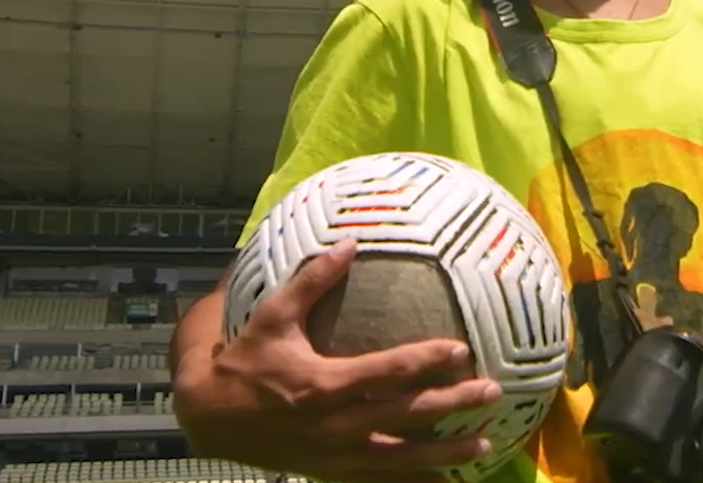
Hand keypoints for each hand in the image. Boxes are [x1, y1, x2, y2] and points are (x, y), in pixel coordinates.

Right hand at [172, 238, 506, 482]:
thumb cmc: (245, 360)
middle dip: (452, 404)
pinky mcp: (331, 469)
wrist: (210, 417)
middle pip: (406, 415)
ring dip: (444, 450)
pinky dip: (412, 479)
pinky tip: (442, 479)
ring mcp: (335, 452)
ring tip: (485, 446)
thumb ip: (312, 280)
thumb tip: (348, 243)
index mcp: (324, 383)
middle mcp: (336, 423)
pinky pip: (379, 478)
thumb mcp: (273, 315)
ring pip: (401, 455)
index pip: (386, 372)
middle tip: (492, 393)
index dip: (425, 361)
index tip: (461, 351)